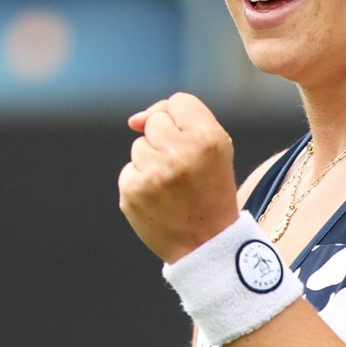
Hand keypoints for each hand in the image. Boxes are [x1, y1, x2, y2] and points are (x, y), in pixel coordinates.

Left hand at [119, 93, 239, 262]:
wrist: (206, 245)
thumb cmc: (211, 193)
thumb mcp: (216, 151)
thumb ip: (182, 121)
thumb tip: (133, 120)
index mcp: (208, 138)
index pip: (178, 101)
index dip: (182, 122)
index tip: (191, 145)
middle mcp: (180, 151)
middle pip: (155, 121)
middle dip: (164, 141)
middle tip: (183, 171)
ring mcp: (154, 172)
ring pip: (139, 146)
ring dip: (151, 163)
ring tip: (172, 187)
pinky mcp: (133, 190)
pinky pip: (129, 171)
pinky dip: (140, 183)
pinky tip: (158, 200)